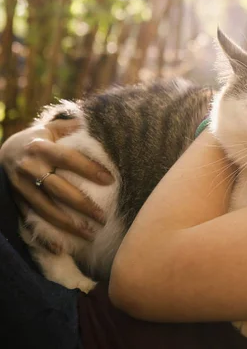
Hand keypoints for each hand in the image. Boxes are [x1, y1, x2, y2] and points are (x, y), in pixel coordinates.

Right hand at [0, 119, 113, 239]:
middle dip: (81, 204)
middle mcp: (28, 167)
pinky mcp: (17, 201)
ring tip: (91, 234)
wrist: (6, 151)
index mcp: (40, 146)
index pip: (67, 158)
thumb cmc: (42, 138)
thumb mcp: (55, 128)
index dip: (88, 169)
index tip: (110, 180)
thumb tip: (106, 123)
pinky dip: (44, 236)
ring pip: (44, 209)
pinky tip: (60, 249)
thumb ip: (76, 128)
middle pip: (56, 189)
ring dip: (67, 224)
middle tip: (104, 217)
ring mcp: (20, 186)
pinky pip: (31, 220)